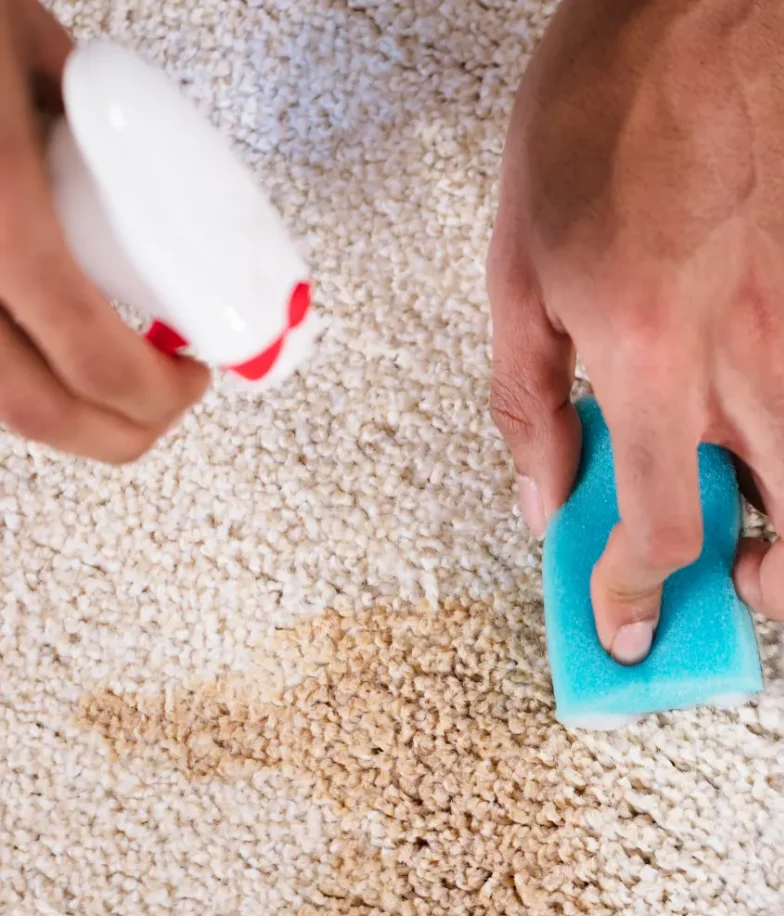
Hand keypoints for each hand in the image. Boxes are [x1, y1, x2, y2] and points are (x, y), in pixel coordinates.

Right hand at [0, 0, 207, 461]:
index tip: (192, 376)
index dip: (156, 393)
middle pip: (35, 412)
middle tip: (162, 406)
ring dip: (61, 410)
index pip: (93, 357)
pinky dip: (12, 370)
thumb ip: (85, 121)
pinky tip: (38, 346)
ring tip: (109, 386)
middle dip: (119, 433)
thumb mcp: (23, 43)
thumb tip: (141, 177)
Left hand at [488, 0, 783, 661]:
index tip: (628, 615)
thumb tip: (547, 499)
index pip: (669, 525)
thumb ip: (531, 411)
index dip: (641, 594)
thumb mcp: (518, 283)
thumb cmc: (592, 138)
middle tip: (731, 586)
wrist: (688, 33)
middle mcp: (755, 357)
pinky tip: (769, 432)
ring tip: (758, 523)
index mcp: (653, 354)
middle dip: (779, 596)